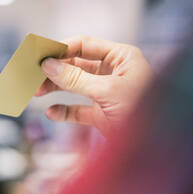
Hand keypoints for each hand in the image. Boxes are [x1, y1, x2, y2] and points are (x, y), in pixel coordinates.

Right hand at [36, 36, 152, 136]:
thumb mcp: (107, 91)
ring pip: (74, 85)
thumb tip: (48, 65)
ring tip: (36, 92)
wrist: (159, 149)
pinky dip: (64, 111)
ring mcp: (107, 93)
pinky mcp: (102, 114)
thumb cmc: (144, 113)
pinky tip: (52, 113)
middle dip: (54, 70)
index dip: (61, 48)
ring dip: (55, 88)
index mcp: (121, 58)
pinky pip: (78, 109)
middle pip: (76, 64)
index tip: (39, 55)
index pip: (84, 45)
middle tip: (33, 75)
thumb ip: (76, 78)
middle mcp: (113, 72)